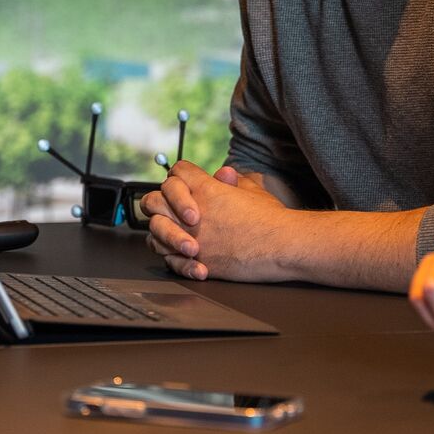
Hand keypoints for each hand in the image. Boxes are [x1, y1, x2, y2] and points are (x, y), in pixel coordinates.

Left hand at [141, 162, 286, 281]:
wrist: (280, 246)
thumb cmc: (271, 219)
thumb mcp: (253, 191)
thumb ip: (232, 181)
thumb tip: (223, 174)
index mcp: (206, 188)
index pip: (178, 171)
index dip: (182, 175)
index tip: (189, 184)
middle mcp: (192, 212)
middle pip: (153, 200)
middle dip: (160, 202)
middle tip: (175, 210)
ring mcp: (190, 237)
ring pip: (154, 232)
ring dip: (163, 233)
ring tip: (182, 236)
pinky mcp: (195, 261)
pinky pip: (168, 259)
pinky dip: (174, 258)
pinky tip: (192, 256)